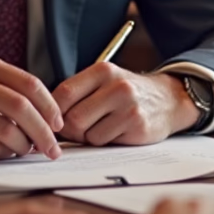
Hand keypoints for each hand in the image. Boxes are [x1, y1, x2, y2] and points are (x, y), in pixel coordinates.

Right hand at [0, 50, 63, 160]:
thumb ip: (16, 95)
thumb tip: (53, 123)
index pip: (29, 83)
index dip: (49, 106)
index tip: (59, 125)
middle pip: (20, 106)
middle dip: (42, 131)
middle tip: (52, 149)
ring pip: (6, 129)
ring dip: (23, 145)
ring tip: (25, 150)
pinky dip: (2, 154)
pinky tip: (2, 153)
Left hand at [52, 65, 198, 144]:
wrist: (169, 100)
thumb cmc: (128, 94)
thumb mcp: (105, 82)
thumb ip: (79, 93)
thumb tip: (45, 117)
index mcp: (103, 71)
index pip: (63, 92)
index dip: (53, 111)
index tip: (55, 120)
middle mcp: (116, 85)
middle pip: (72, 118)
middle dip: (71, 130)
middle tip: (79, 130)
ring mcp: (128, 106)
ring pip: (87, 134)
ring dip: (89, 137)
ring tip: (102, 128)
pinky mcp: (137, 125)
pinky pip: (104, 142)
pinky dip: (105, 142)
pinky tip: (117, 132)